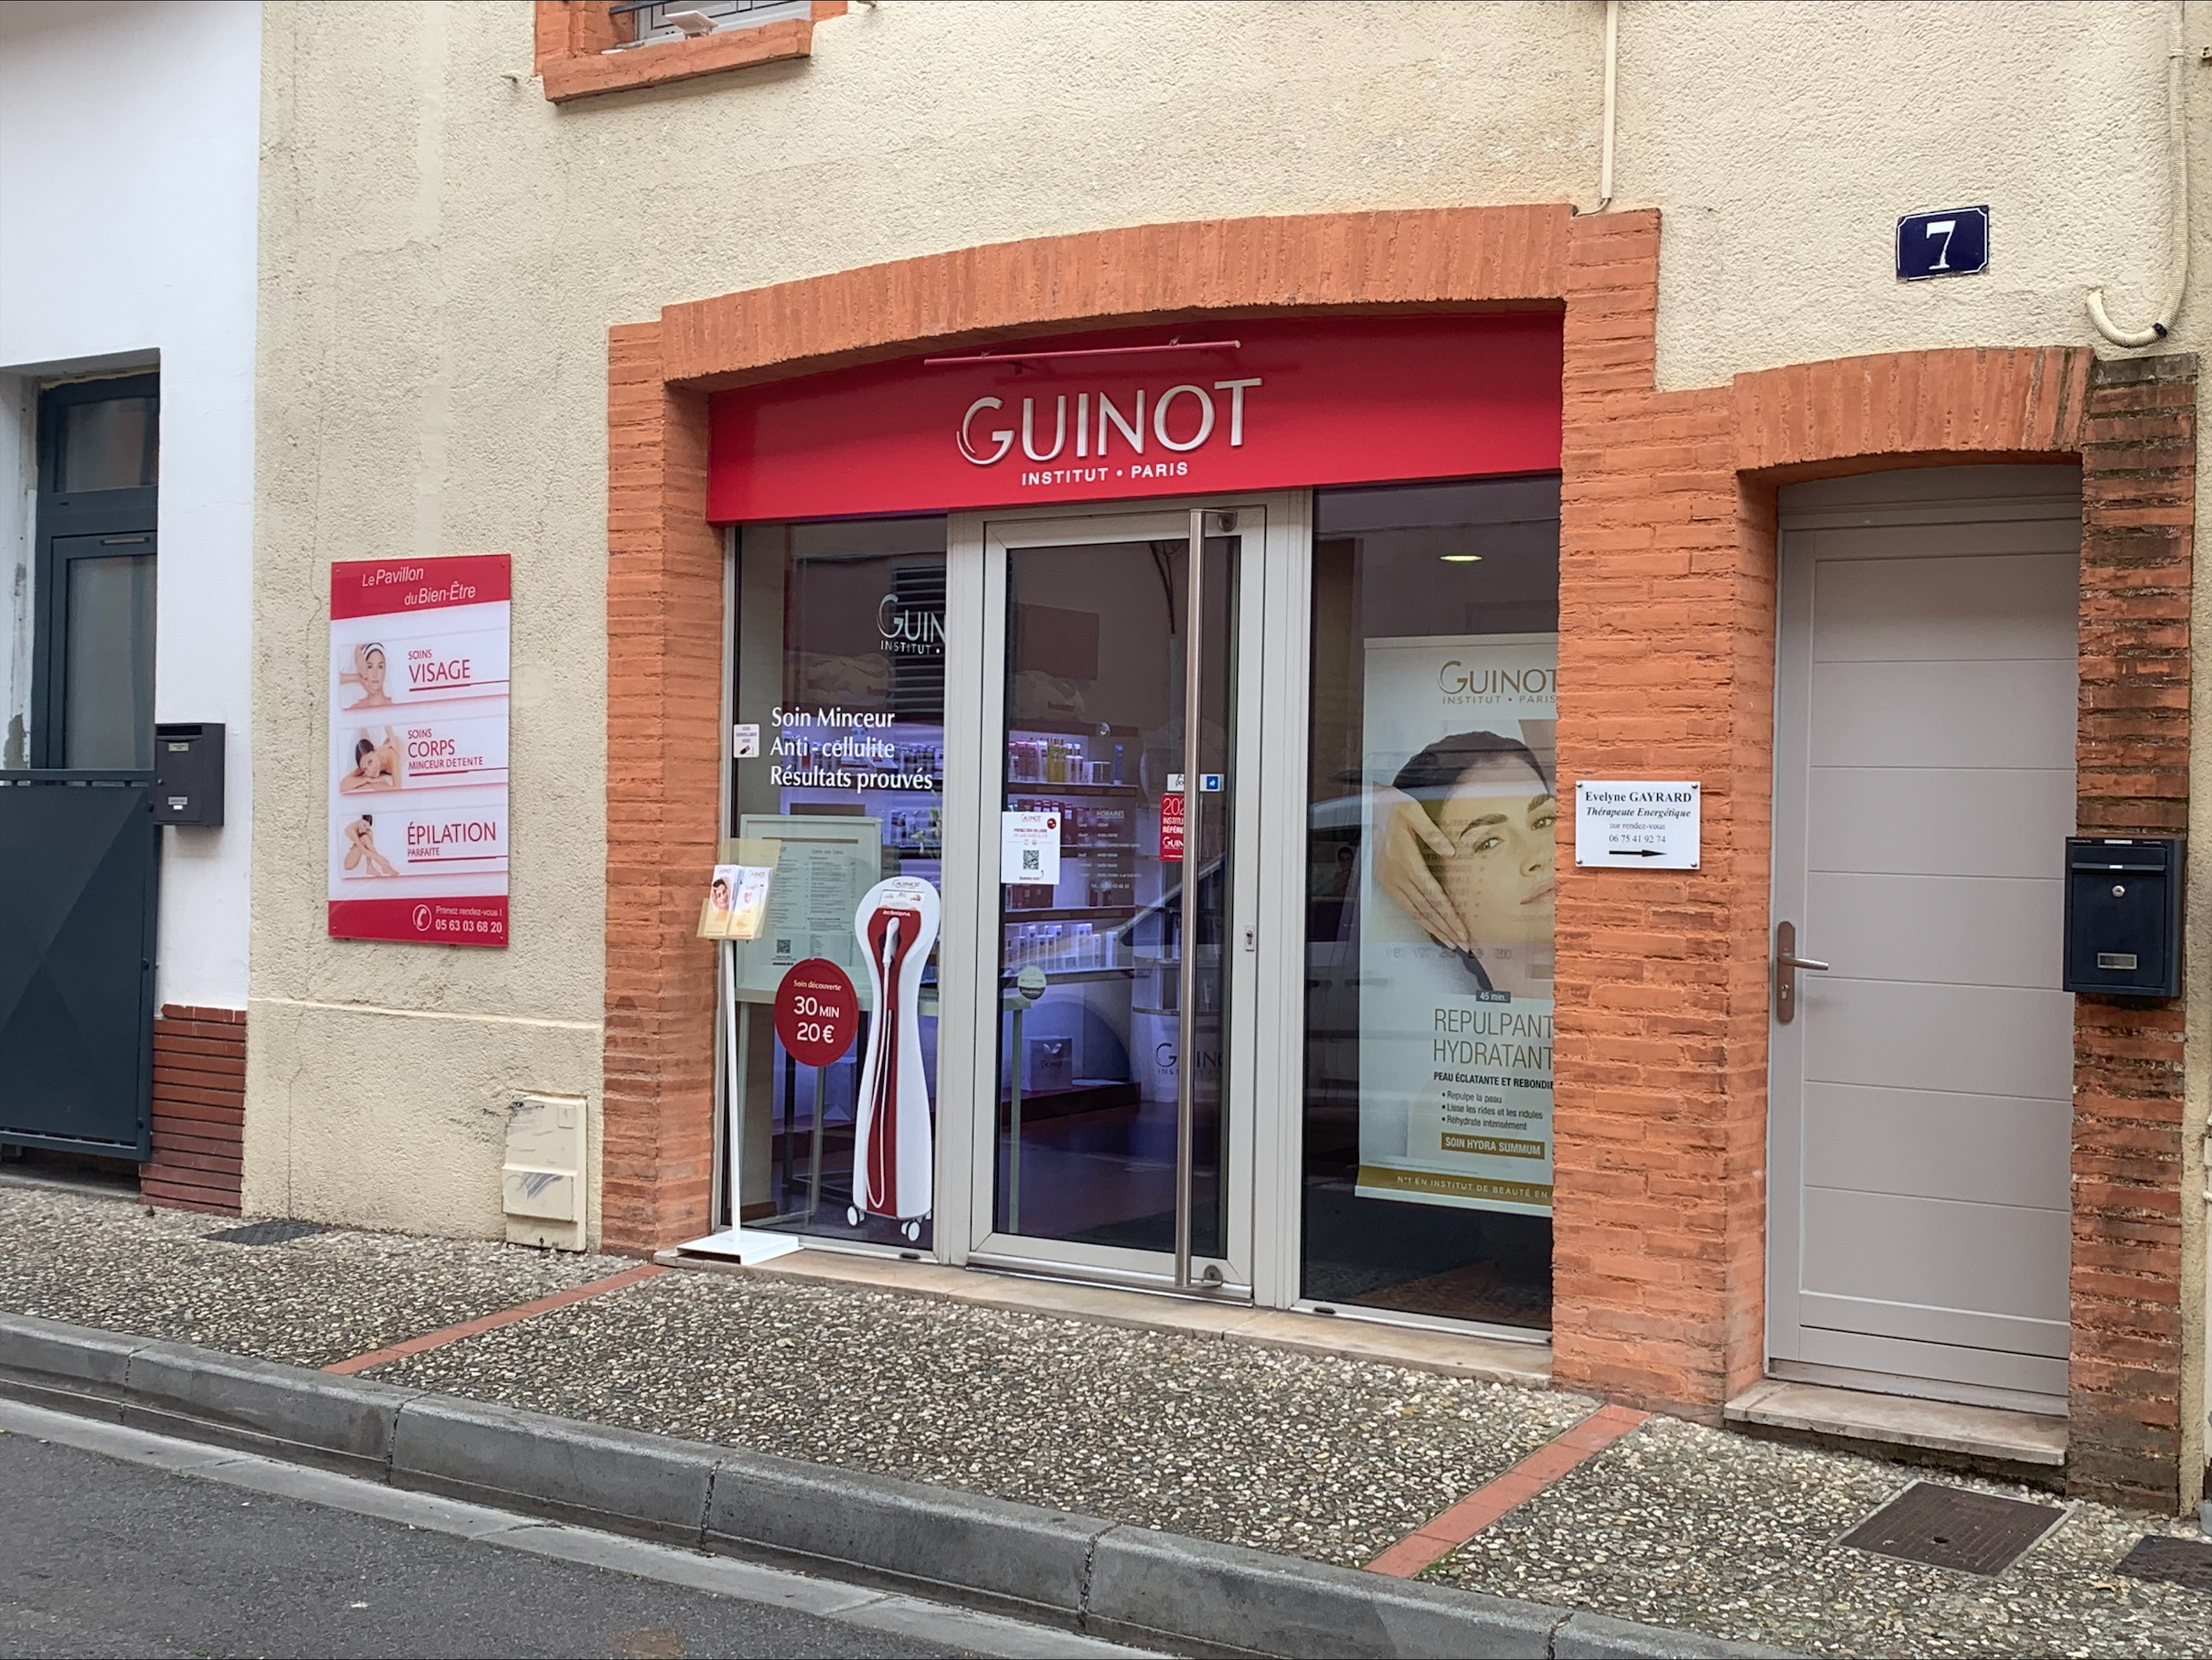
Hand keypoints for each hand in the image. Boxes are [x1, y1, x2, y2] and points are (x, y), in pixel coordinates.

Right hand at [1372, 784, 1468, 949]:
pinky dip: (1418, 920)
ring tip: (1449, 942)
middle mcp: (1398, 875)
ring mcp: (1390, 880)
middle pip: (1426, 909)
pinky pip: (1404, 905)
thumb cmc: (1389, 806)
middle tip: (1463, 944)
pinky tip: (1428, 927)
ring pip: (1414, 911)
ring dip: (1433, 929)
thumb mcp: (1412, 811)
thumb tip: (1450, 851)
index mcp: (1407, 860)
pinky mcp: (1385, 880)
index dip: (1448, 916)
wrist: (1364, 806)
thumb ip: (1432, 833)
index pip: (1433, 895)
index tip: (1461, 930)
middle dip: (1446, 929)